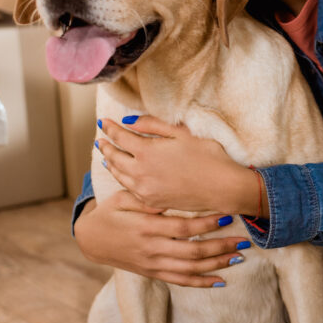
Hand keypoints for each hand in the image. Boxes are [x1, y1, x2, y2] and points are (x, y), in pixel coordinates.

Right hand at [75, 190, 249, 286]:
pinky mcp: (153, 272)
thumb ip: (148, 198)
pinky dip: (201, 282)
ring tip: (239, 257)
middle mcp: (151, 249)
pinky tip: (220, 280)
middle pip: (192, 252)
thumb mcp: (124, 198)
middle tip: (243, 240)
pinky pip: (180, 281)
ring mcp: (152, 264)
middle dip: (220, 247)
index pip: (182, 228)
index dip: (206, 224)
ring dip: (216, 264)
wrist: (91, 239)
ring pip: (190, 269)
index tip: (227, 216)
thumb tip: (171, 194)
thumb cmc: (111, 212)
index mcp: (146, 227)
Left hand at [96, 114, 258, 214]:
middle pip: (114, 157)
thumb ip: (153, 125)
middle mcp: (140, 172)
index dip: (110, 128)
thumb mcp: (182, 133)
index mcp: (146, 151)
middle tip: (100, 139)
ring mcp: (144, 189)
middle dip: (106, 146)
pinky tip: (123, 176)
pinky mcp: (151, 201)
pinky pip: (129, 188)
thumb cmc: (207, 156)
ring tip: (106, 157)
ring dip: (110, 163)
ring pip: (119, 174)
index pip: (120, 137)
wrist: (222, 187)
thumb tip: (129, 120)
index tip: (103, 122)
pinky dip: (121, 179)